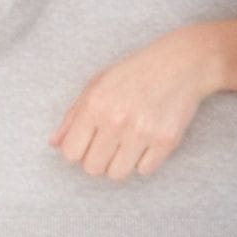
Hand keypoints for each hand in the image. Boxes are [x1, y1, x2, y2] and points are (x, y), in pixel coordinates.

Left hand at [52, 28, 221, 182]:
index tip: (89, 144)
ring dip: (120, 164)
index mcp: (95, 104)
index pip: (71, 153)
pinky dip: (145, 160)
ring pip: (117, 174)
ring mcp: (142, 132)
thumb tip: (54, 144)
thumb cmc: (135, 73)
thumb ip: (73, 115)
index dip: (78, 152)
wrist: (182, 63)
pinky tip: (148, 141)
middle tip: (111, 145)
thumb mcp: (98, 84)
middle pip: (93, 168)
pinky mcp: (166, 141)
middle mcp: (117, 119)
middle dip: (99, 160)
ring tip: (128, 145)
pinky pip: (145, 170)